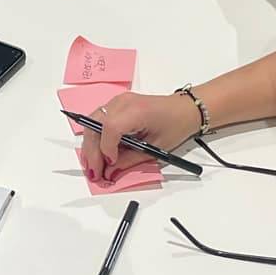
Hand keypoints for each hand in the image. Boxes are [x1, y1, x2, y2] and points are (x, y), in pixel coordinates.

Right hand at [82, 89, 201, 183]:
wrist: (185, 109)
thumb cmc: (176, 124)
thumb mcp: (156, 147)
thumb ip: (130, 160)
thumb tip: (111, 172)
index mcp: (136, 110)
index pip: (110, 127)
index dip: (105, 148)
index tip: (110, 164)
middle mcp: (122, 102)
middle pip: (95, 125)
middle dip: (92, 152)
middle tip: (95, 172)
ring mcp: (117, 101)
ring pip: (92, 123)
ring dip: (90, 145)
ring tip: (94, 166)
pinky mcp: (116, 105)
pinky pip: (98, 120)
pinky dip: (95, 137)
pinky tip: (98, 153)